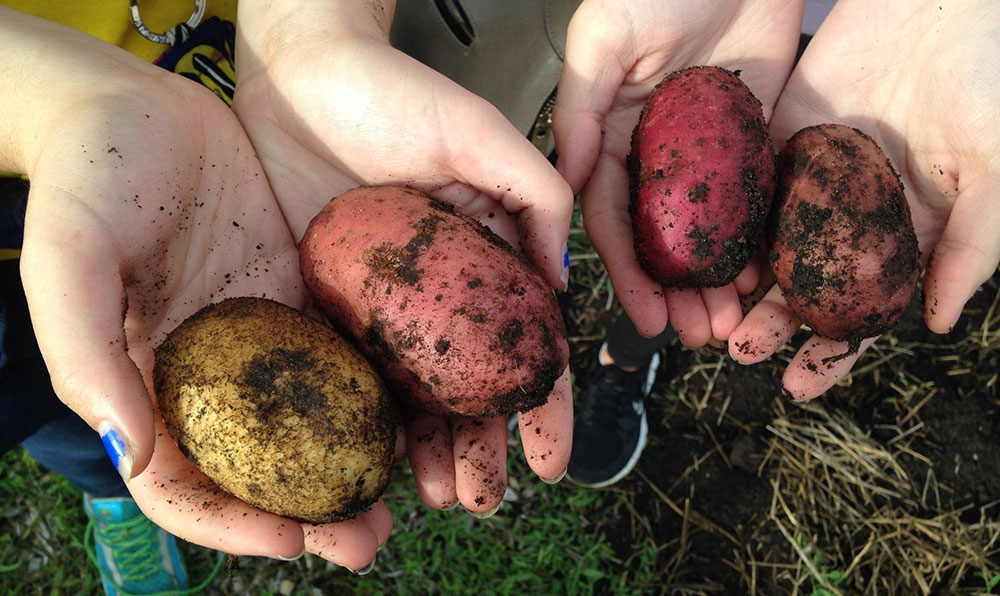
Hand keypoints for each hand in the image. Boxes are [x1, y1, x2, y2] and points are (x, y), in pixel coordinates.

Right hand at [3, 8, 387, 569]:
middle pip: (261, 466)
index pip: (184, 482)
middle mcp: (209, 371)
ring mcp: (259, 335)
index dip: (232, 524)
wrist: (133, 102)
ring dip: (353, 464)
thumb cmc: (90, 174)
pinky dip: (371, 392)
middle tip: (368, 538)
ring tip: (406, 491)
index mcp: (150, 380)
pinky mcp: (299, 294)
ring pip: (311, 421)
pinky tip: (414, 411)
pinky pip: (340, 354)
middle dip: (312, 512)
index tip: (294, 542)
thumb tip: (130, 454)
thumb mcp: (70, 254)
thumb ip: (84, 351)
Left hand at [233, 1, 573, 512]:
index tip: (553, 458)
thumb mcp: (480, 133)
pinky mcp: (328, 301)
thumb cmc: (392, 90)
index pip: (527, 343)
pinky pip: (355, 370)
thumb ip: (535, 195)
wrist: (298, 74)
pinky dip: (369, 419)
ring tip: (440, 496)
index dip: (546, 404)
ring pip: (416, 392)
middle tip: (484, 498)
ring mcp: (383, 302)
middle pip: (471, 384)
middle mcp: (439, 289)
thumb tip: (561, 282)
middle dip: (484, 447)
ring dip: (431, 449)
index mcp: (486, 254)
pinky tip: (377, 457)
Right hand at [552, 0, 803, 344]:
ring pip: (707, 231)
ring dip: (715, 280)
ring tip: (731, 323)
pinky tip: (765, 277)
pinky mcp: (752, 139)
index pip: (611, 220)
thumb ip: (580, 110)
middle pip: (661, 239)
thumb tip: (562, 185)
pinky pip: (753, 201)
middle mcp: (653, 153)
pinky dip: (757, 241)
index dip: (627, 275)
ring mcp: (705, 152)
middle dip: (675, 293)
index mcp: (608, 136)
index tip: (645, 320)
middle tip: (697, 336)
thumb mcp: (604, 38)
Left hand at [729, 0, 999, 399]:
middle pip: (805, 286)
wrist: (943, 0)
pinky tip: (705, 253)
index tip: (799, 385)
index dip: (833, 352)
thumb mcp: (995, 172)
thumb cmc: (988, 82)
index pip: (863, 309)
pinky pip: (750, 190)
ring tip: (711, 317)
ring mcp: (814, 180)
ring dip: (740, 286)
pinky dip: (730, 225)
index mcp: (905, 234)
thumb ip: (972, 247)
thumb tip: (937, 325)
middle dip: (773, 325)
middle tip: (740, 351)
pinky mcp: (783, 138)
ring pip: (769, 246)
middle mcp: (853, 216)